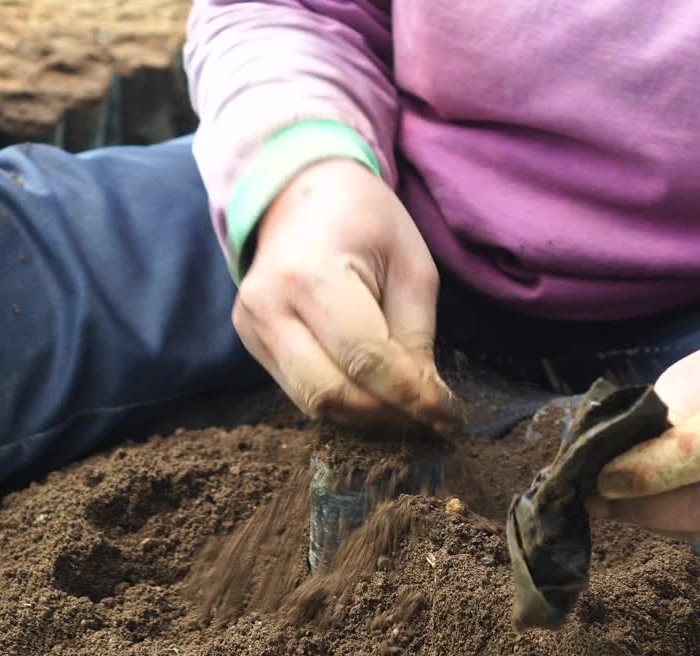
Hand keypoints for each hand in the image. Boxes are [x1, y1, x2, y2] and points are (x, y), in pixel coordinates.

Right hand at [232, 158, 461, 431]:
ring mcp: (252, 328)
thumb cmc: (364, 219)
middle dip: (387, 415)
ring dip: (364, 417)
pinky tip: (372, 392)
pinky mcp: (250, 341)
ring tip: (404, 409)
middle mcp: (270, 308)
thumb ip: (416, 335)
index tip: (449, 417)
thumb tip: (425, 400)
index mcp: (312, 277)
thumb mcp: (410, 264)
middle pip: (331, 394)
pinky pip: (300, 390)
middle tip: (428, 419)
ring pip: (312, 403)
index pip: (366, 359)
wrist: (298, 193)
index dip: (412, 396)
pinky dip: (341, 401)